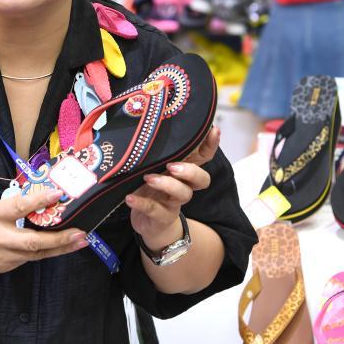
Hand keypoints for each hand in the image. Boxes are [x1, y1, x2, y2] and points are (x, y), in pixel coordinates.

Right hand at [0, 188, 87, 273]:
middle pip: (34, 241)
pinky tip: (60, 245)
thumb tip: (40, 199)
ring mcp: (4, 257)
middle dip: (60, 239)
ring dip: (60, 247)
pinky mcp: (7, 267)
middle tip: (81, 232)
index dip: (38, 201)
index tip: (57, 194)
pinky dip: (46, 251)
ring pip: (37, 254)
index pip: (18, 208)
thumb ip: (12, 205)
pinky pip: (30, 257)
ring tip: (80, 240)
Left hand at [126, 127, 218, 249]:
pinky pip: (154, 210)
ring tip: (148, 178)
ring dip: (167, 185)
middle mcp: (184, 186)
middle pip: (202, 179)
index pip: (203, 157)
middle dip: (191, 171)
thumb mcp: (153, 166)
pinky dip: (142, 203)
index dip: (211, 144)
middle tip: (173, 165)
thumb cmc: (151, 187)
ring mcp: (174, 202)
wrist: (148, 223)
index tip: (213, 129)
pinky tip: (130, 198)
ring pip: (182, 194)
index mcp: (184, 170)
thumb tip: (144, 120)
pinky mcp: (161, 217)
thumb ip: (155, 151)